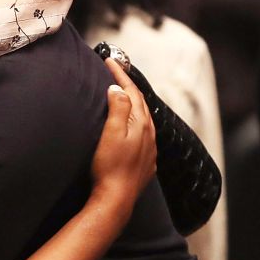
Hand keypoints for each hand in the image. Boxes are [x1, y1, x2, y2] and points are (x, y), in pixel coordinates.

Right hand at [90, 58, 157, 212]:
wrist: (115, 199)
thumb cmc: (109, 166)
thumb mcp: (111, 133)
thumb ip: (118, 108)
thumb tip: (117, 88)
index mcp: (141, 124)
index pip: (131, 92)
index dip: (120, 75)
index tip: (109, 60)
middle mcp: (149, 135)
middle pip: (140, 103)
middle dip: (127, 86)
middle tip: (115, 72)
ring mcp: (149, 150)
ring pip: (143, 119)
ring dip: (132, 104)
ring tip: (122, 95)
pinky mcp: (144, 163)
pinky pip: (143, 135)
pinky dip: (135, 122)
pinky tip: (130, 127)